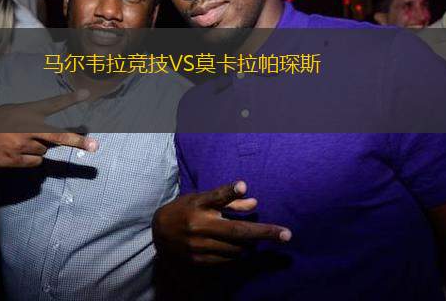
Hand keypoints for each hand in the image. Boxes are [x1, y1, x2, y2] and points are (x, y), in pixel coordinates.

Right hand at [0, 90, 96, 167]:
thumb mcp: (14, 112)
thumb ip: (33, 120)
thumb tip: (51, 137)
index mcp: (28, 112)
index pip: (53, 104)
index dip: (70, 99)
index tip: (86, 93)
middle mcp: (28, 128)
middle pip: (58, 136)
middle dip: (78, 141)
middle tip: (95, 145)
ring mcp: (23, 145)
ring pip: (45, 150)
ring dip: (38, 148)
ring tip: (19, 142)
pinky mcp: (17, 160)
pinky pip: (35, 162)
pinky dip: (31, 159)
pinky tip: (17, 152)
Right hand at [152, 181, 291, 264]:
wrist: (158, 233)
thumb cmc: (186, 210)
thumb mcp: (202, 199)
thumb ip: (228, 200)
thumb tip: (254, 202)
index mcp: (199, 205)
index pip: (217, 197)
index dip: (231, 191)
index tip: (243, 185)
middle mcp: (198, 225)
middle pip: (237, 230)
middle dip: (264, 233)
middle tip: (287, 235)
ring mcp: (198, 245)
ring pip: (236, 248)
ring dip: (249, 244)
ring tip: (249, 239)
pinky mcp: (198, 260)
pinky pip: (226, 259)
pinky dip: (236, 254)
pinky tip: (237, 248)